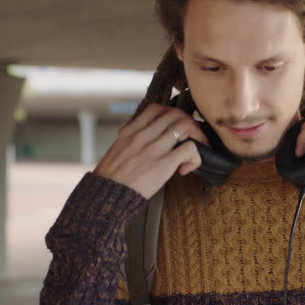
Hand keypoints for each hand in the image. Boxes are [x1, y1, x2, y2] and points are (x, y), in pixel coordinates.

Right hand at [93, 103, 209, 198]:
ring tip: (193, 153)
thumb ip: (134, 139)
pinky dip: (195, 157)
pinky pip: (191, 148)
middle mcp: (142, 135)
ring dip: (198, 138)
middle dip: (190, 124)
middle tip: (192, 139)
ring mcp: (154, 148)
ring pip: (187, 126)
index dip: (172, 115)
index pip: (157, 108)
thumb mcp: (118, 149)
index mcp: (130, 130)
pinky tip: (185, 169)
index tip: (175, 128)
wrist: (106, 196)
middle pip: (176, 114)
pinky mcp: (164, 163)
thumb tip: (150, 137)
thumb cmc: (112, 178)